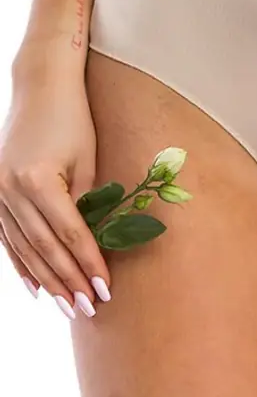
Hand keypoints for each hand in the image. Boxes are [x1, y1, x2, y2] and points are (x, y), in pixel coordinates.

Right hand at [0, 53, 111, 317]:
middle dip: (69, 282)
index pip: (70, 234)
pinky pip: (7, 238)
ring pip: (24, 248)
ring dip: (48, 281)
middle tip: (88, 309)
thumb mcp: (88, 161)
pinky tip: (37, 289)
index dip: (89, 265)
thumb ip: (87, 204)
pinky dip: (23, 265)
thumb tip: (91, 248)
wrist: (40, 86)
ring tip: (68, 307)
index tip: (106, 290)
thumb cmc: (74, 120)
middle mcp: (10, 189)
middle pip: (45, 248)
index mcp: (38, 179)